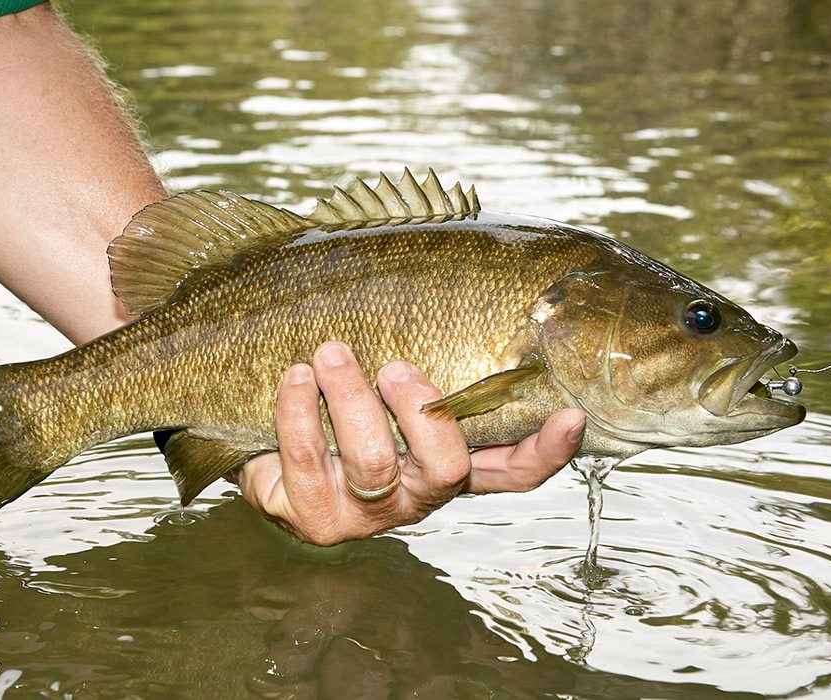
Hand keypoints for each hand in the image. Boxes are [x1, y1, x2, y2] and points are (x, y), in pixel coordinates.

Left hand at [235, 342, 585, 545]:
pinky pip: (308, 463)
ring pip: (373, 465)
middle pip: (447, 470)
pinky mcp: (311, 516)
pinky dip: (299, 412)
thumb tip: (468, 254)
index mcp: (446, 459)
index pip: (513, 469)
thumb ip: (431, 348)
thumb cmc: (336, 394)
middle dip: (423, 413)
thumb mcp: (385, 372)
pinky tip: (296, 376)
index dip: (546, 451)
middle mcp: (415, 494)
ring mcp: (364, 513)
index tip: (570, 415)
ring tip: (331, 352)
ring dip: (352, 400)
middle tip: (396, 366)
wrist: (259, 435)